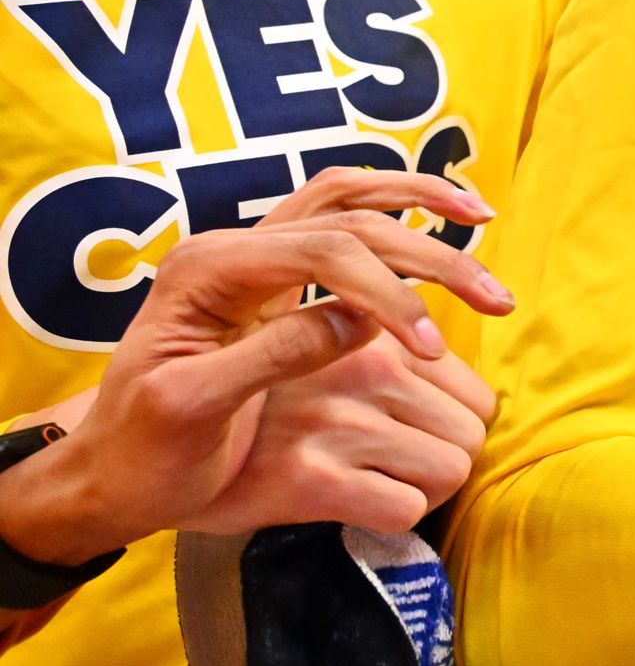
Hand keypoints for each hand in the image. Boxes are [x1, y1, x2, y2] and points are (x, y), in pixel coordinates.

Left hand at [0, 171, 507, 565]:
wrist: (110, 468)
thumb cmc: (145, 452)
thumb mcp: (194, 410)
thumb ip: (274, 356)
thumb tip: (361, 322)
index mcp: (206, 272)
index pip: (324, 252)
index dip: (391, 295)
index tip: (432, 352)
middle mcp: (231, 247)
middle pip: (351, 219)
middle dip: (432, 255)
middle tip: (494, 301)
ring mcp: (252, 255)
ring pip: (349, 197)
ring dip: (421, 204)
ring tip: (484, 218)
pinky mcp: (272, 277)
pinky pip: (341, 216)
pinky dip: (395, 209)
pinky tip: (437, 221)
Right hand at [183, 332, 497, 538]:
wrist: (145, 461)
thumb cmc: (257, 416)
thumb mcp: (324, 366)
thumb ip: (393, 366)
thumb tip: (482, 403)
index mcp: (371, 338)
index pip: (477, 395)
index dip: (453, 427)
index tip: (412, 440)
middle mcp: (358, 369)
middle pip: (471, 435)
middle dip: (443, 459)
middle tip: (393, 470)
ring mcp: (334, 423)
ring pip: (450, 471)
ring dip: (420, 491)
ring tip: (374, 486)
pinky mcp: (308, 478)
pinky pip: (404, 510)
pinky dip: (389, 519)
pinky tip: (354, 509)